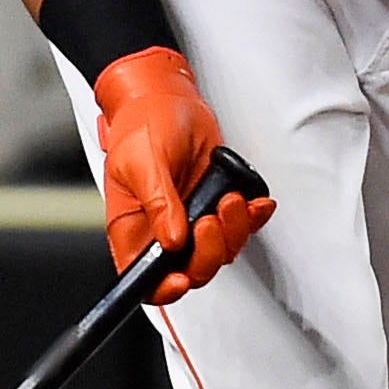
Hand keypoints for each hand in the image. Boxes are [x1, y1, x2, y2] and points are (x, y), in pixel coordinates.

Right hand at [93, 47, 272, 304]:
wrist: (169, 99)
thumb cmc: (143, 124)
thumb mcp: (143, 160)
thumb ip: (158, 202)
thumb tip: (171, 241)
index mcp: (134, 228)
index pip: (144, 279)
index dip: (164, 289)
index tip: (182, 277)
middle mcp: (164, 230)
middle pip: (192, 270)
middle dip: (209, 252)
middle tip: (211, 217)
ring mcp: (193, 220)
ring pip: (222, 252)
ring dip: (234, 230)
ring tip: (229, 196)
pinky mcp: (219, 205)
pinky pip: (242, 227)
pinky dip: (254, 217)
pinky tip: (255, 200)